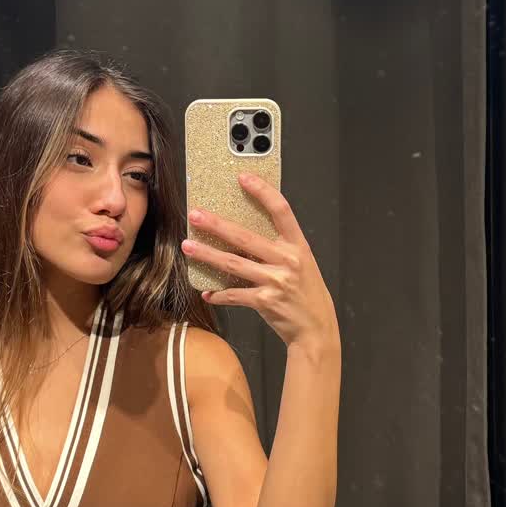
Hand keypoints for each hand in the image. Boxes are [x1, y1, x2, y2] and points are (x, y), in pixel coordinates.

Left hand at [181, 173, 339, 352]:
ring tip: (188, 246)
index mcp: (297, 246)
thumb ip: (278, 248)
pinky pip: (235, 295)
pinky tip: (207, 292)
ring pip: (234, 264)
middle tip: (195, 214)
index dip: (262, 192)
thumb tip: (243, 235)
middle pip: (246, 237)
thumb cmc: (306, 293)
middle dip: (217, 225)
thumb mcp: (302, 263)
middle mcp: (287, 260)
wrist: (316, 328)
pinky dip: (219, 294)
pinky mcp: (265, 301)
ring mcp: (276, 281)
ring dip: (208, 255)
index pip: (281, 210)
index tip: (243, 178)